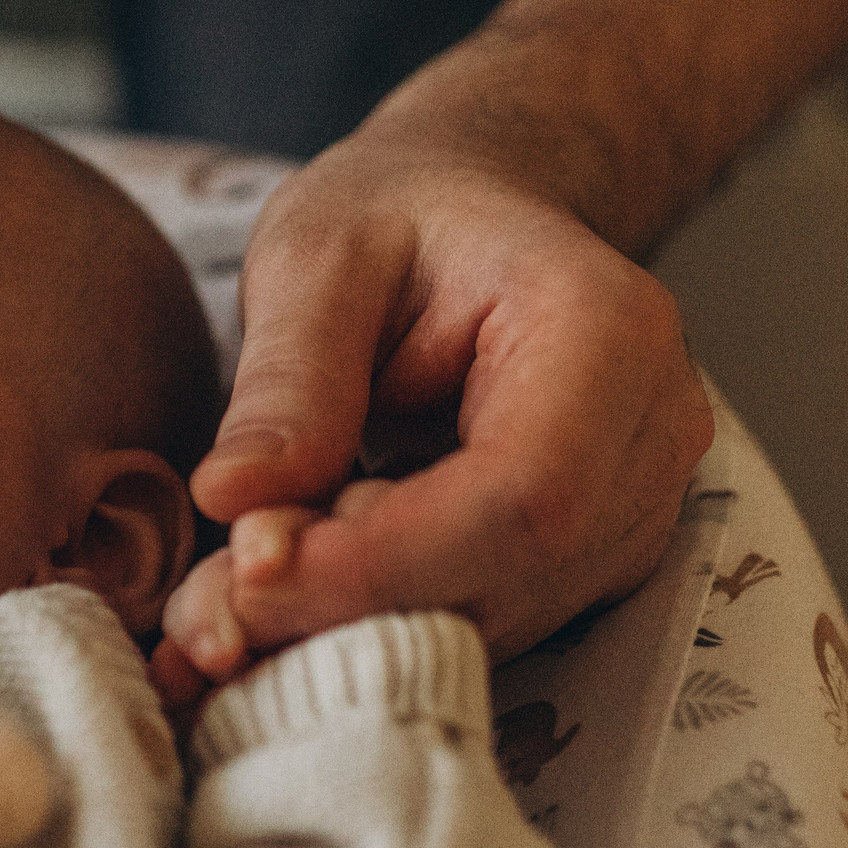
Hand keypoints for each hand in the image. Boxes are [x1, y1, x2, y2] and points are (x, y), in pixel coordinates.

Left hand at [169, 126, 715, 677]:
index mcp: (606, 332)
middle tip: (200, 608)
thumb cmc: (395, 214)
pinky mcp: (579, 562)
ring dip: (334, 634)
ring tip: (211, 605)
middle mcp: (647, 438)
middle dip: (340, 608)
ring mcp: (628, 512)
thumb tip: (235, 504)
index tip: (249, 569)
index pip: (521, 494)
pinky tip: (265, 607)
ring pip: (483, 620)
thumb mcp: (315, 257)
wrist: (461, 214)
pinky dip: (355, 630)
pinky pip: (469, 622)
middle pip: (505, 576)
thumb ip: (287, 379)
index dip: (384, 558)